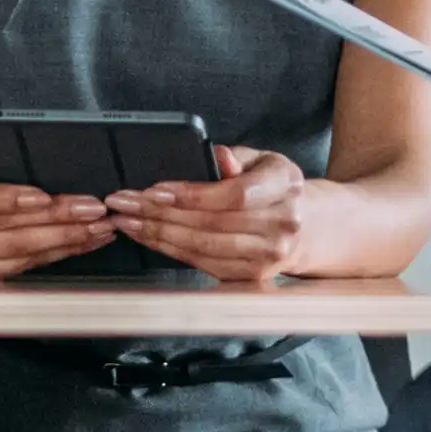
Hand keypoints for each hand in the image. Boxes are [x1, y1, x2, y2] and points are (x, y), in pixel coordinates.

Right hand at [0, 146, 121, 282]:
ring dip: (62, 240)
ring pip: (15, 251)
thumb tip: (37, 157)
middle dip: (54, 218)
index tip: (44, 196)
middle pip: (1, 227)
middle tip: (92, 208)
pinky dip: (53, 255)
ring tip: (96, 227)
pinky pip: (18, 267)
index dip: (6, 197)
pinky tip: (79, 244)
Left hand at [107, 145, 311, 284]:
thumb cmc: (274, 186)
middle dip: (159, 213)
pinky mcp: (253, 275)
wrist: (307, 225)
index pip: (234, 195)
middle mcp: (282, 223)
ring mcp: (270, 255)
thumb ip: (237, 156)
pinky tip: (148, 237)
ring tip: (127, 220)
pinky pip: (203, 263)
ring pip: (203, 247)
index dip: (192, 195)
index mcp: (285, 185)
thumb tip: (219, 156)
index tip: (154, 190)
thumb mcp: (262, 159)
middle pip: (212, 223)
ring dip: (158, 234)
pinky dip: (170, 250)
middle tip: (123, 203)